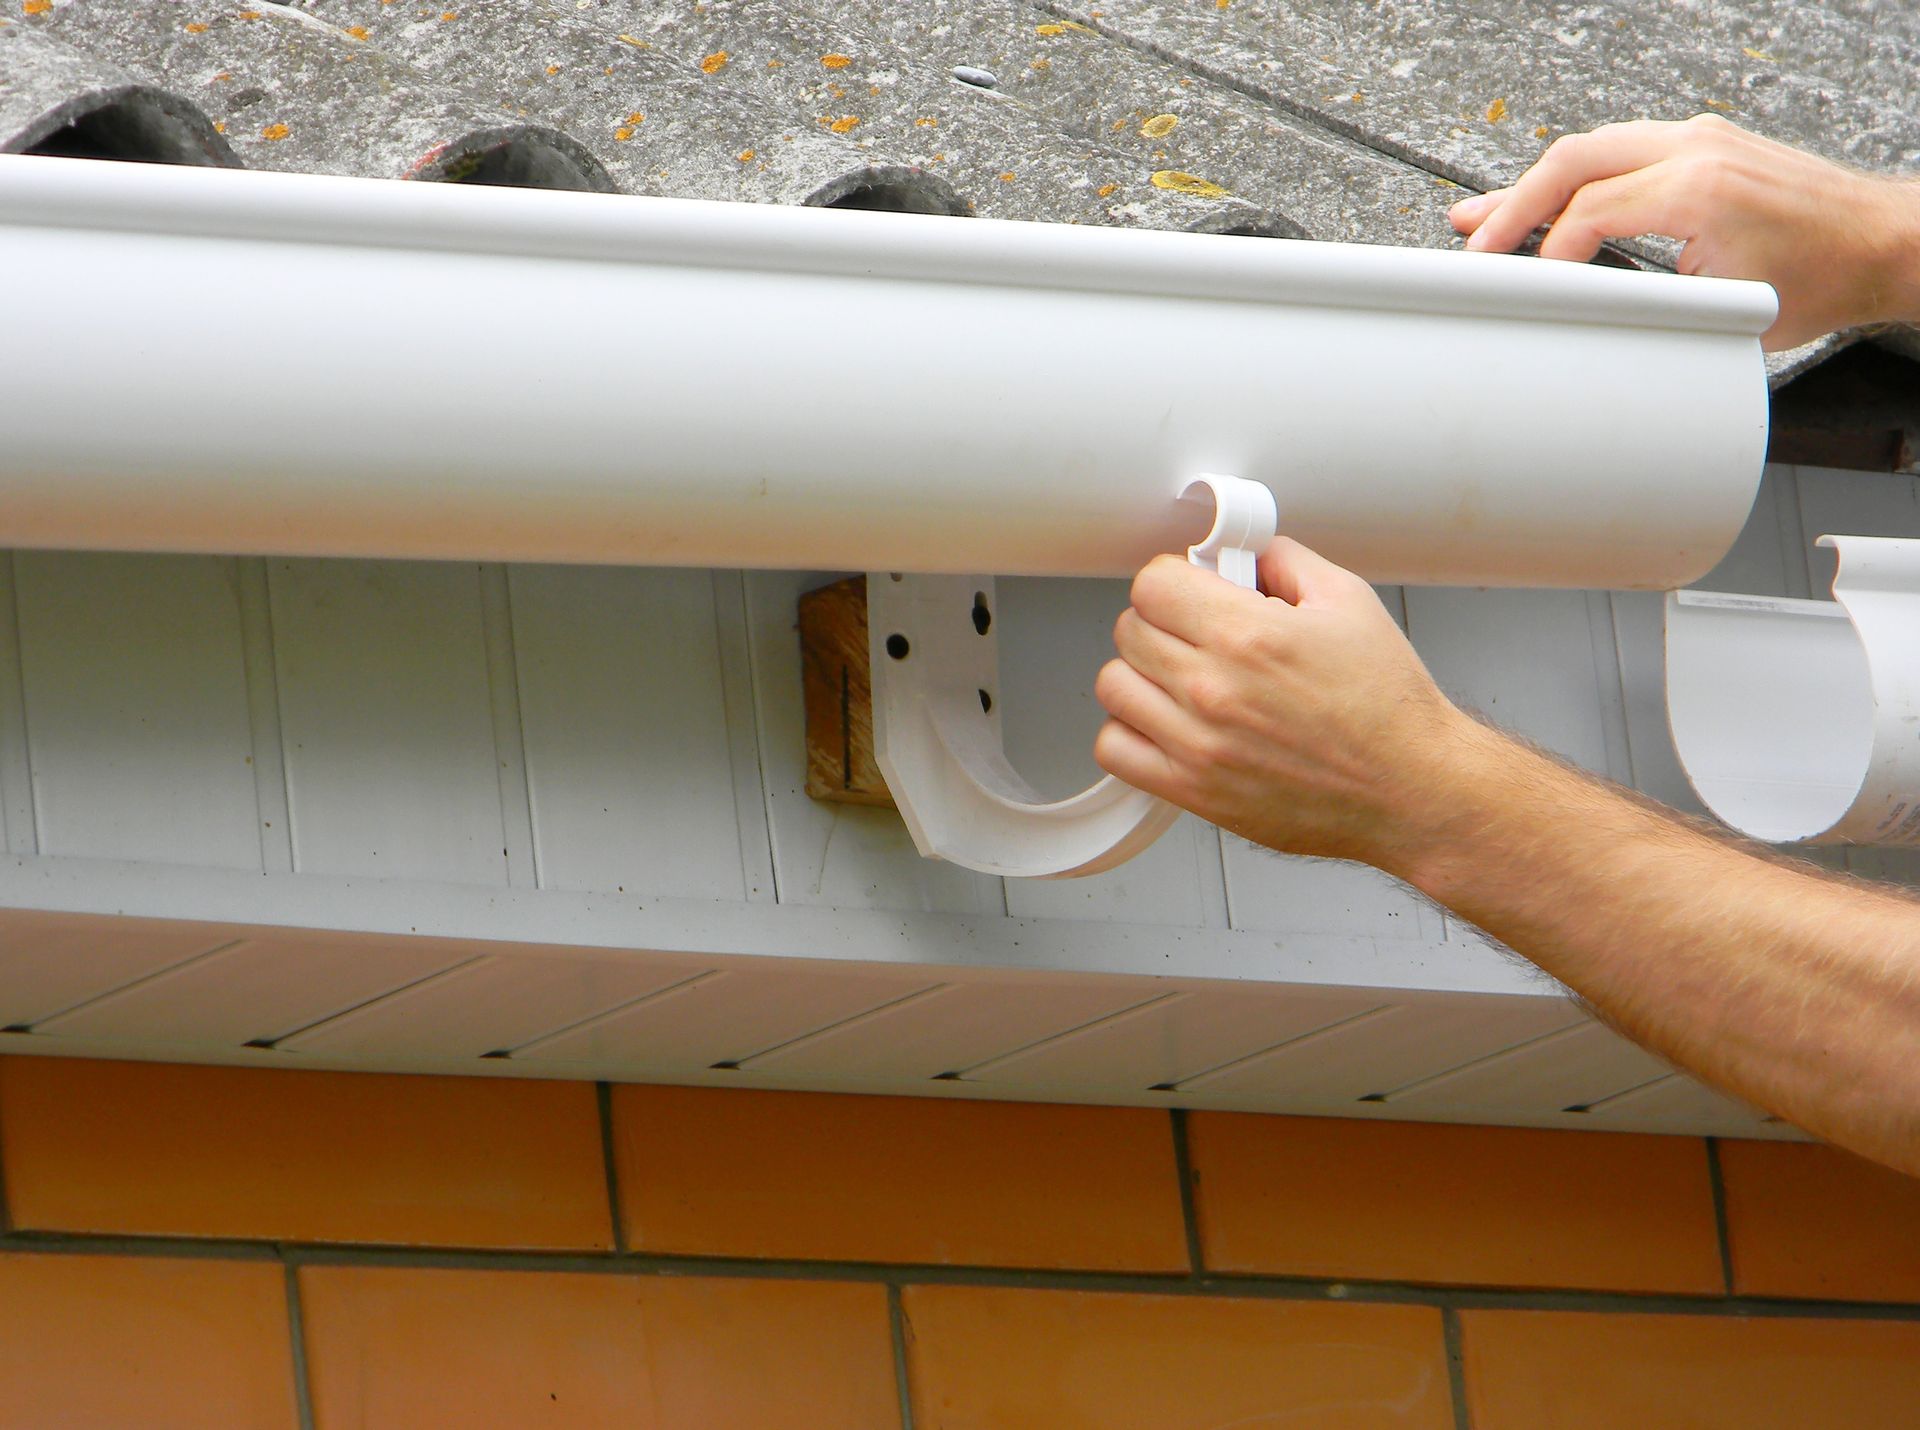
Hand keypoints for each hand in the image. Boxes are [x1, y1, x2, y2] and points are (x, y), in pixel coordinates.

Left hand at [1093, 539, 1479, 872]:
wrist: (1411, 789)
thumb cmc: (1388, 708)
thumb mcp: (1348, 602)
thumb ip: (1284, 562)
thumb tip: (1242, 552)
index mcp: (1248, 635)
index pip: (1152, 583)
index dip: (1172, 579)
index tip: (1190, 591)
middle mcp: (1214, 688)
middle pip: (1129, 630)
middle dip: (1161, 621)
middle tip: (1194, 632)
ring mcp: (1197, 743)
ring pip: (1114, 686)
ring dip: (1140, 674)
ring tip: (1179, 677)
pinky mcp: (1193, 790)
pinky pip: (1115, 749)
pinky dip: (1130, 733)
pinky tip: (1166, 724)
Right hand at [1448, 114, 1919, 349]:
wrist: (1881, 243)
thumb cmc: (1822, 279)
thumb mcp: (1725, 311)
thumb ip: (1646, 306)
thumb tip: (1580, 316)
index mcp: (1697, 187)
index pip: (1588, 211)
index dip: (1544, 254)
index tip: (1521, 289)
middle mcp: (1695, 148)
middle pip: (1574, 160)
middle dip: (1512, 204)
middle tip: (1470, 240)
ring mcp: (1699, 139)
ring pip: (1591, 149)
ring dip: (1535, 185)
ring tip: (1480, 216)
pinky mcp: (1703, 145)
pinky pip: (1619, 151)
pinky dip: (1574, 177)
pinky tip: (1543, 198)